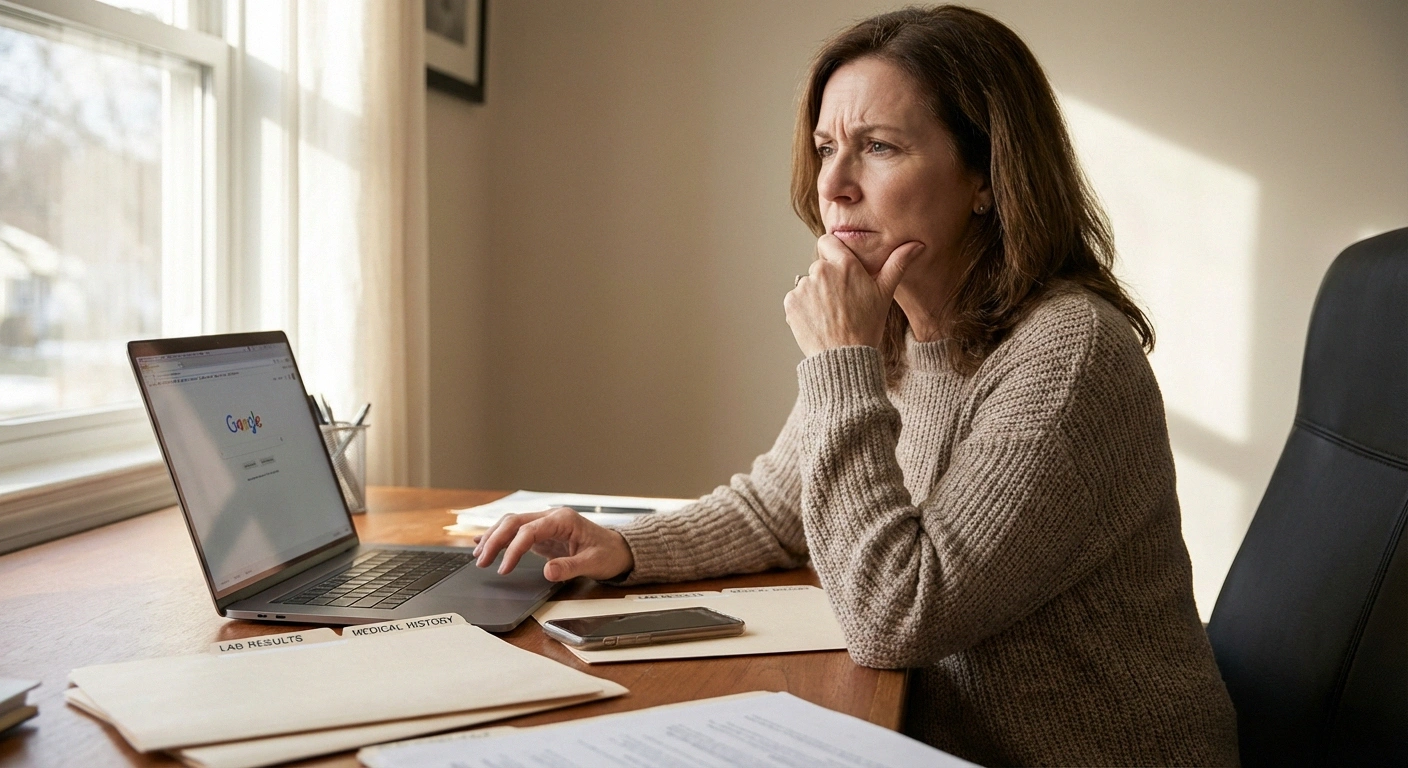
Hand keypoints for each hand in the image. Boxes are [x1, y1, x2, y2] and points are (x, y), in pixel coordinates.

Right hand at [472, 507, 633, 581]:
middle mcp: (551, 517)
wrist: (618, 550)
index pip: (529, 531)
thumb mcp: (593, 564)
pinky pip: (517, 531)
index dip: (513, 549)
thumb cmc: (608, 553)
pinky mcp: (543, 533)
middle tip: (481, 561)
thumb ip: (570, 567)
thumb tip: (548, 572)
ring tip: (478, 554)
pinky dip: (500, 537)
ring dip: (493, 537)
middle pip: (515, 522)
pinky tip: (484, 541)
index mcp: (563, 520)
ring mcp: (546, 524)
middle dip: (495, 540)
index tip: (503, 569)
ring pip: (512, 524)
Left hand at [784, 235, 923, 356]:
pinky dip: (803, 308)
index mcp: (845, 264)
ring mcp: (804, 286)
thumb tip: (917, 245)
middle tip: (841, 302)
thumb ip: (897, 264)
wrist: (844, 357)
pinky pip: (796, 299)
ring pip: (808, 284)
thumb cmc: (867, 326)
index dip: (833, 254)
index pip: (828, 241)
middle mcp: (821, 271)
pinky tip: (818, 321)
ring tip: (830, 315)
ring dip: (815, 295)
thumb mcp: (885, 294)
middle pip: (820, 266)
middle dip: (828, 280)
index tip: (840, 270)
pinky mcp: (791, 302)